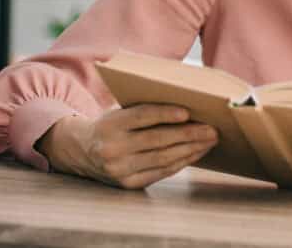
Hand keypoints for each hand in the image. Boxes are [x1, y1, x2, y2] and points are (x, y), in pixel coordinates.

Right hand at [37, 105, 217, 188]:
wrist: (79, 150)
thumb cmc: (111, 125)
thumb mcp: (120, 112)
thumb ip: (145, 110)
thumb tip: (187, 107)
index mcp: (111, 124)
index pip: (142, 117)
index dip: (165, 114)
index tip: (187, 113)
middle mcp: (113, 148)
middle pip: (157, 140)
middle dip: (189, 135)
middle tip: (212, 129)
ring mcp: (119, 169)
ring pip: (162, 158)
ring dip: (191, 149)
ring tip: (210, 140)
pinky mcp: (126, 184)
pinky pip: (160, 173)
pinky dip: (181, 163)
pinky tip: (196, 153)